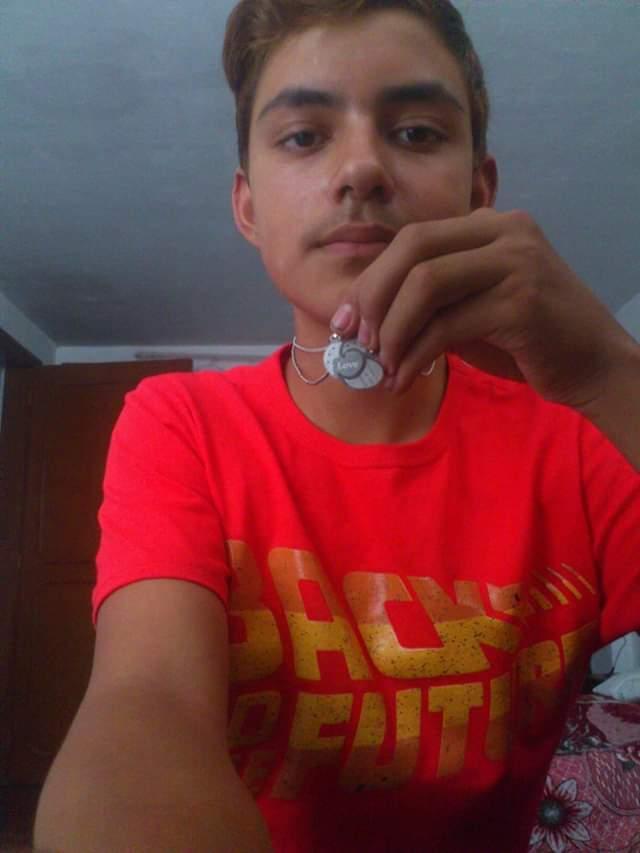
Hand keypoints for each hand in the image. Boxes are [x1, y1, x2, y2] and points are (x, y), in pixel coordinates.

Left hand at [330, 207, 633, 410]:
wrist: (593, 365)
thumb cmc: (528, 341)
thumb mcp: (473, 308)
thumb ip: (431, 301)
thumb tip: (363, 319)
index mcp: (489, 226)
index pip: (413, 239)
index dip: (372, 279)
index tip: (345, 319)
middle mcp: (505, 232)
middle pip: (413, 248)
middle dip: (372, 296)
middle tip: (354, 339)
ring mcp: (516, 262)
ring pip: (425, 284)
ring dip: (391, 329)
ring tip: (379, 364)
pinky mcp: (521, 302)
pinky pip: (447, 326)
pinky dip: (415, 355)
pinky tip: (404, 377)